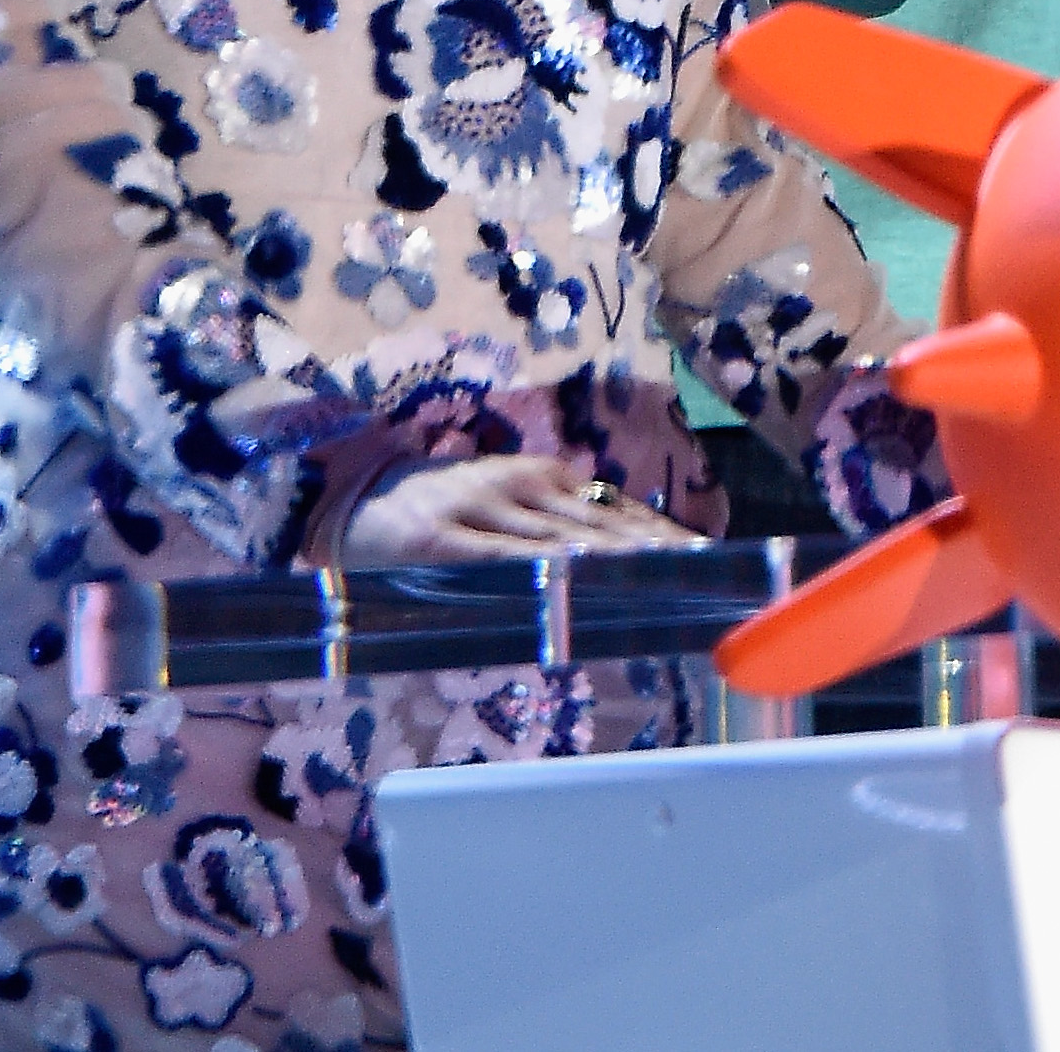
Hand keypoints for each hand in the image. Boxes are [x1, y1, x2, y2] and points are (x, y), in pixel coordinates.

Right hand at [340, 452, 697, 565]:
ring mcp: (480, 509)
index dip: (659, 534)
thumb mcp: (504, 503)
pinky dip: (538, 572)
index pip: (612, 508)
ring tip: (658, 581)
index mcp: (539, 475)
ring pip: (557, 542)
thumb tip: (618, 548)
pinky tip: (572, 584)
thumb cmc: (442, 508)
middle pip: (597, 525)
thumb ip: (553, 523)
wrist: (353, 499)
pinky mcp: (442, 542)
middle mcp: (518, 485)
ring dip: (609, 562)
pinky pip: (499, 560)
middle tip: (699, 573)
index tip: (705, 557)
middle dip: (649, 551)